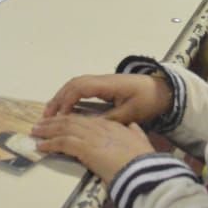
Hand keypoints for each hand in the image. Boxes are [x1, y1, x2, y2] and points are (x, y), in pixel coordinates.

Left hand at [31, 115, 155, 182]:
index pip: (84, 119)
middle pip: (70, 120)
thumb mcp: (142, 141)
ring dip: (47, 130)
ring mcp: (90, 136)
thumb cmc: (143, 160)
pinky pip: (62, 143)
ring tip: (35, 132)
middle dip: (53, 122)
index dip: (69, 119)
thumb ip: (135, 132)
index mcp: (111, 125)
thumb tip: (132, 126)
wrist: (143, 171)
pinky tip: (40, 146)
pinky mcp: (84, 148)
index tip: (59, 121)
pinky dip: (49, 143)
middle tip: (40, 124)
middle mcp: (98, 127)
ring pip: (63, 128)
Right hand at [42, 72, 171, 124]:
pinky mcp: (102, 86)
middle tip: (45, 118)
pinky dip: (68, 97)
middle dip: (57, 100)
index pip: (80, 88)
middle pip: (72, 85)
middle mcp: (100, 80)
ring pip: (74, 85)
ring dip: (60, 98)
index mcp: (107, 85)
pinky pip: (80, 89)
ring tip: (49, 114)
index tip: (59, 117)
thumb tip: (90, 127)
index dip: (67, 101)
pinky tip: (64, 110)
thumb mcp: (131, 113)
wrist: (162, 89)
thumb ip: (110, 119)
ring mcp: (100, 82)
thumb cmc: (148, 101)